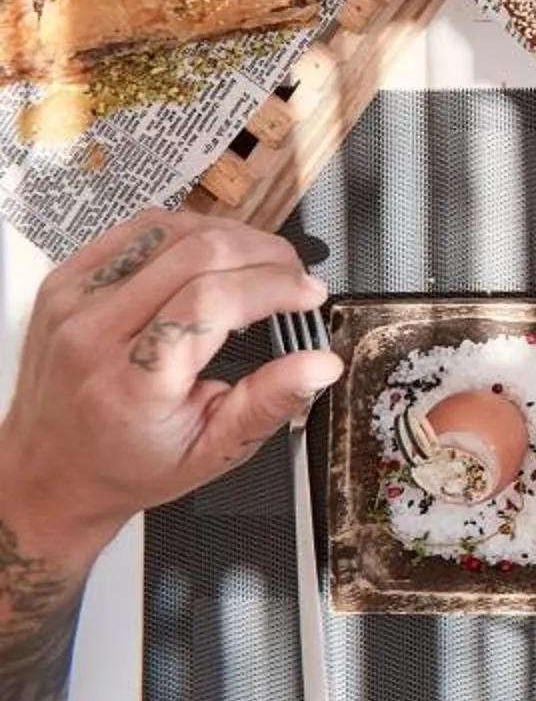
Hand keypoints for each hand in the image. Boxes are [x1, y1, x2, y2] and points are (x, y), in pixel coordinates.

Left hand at [0, 213, 340, 561]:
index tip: (307, 294)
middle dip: (265, 254)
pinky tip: (210, 255)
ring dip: (232, 236)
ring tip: (258, 265)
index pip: (210, 299)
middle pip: (197, 252)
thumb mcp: (210, 453)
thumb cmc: (125, 464)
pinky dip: (189, 232)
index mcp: (130, 384)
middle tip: (293, 277)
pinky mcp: (65, 281)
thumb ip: (267, 404)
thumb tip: (320, 364)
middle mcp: (93, 335)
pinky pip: (138, 229)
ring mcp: (73, 302)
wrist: (51, 471)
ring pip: (171, 229)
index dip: (274, 285)